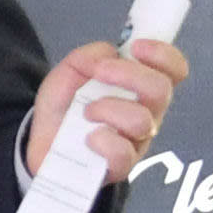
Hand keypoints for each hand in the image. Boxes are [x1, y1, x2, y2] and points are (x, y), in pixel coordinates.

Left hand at [24, 35, 187, 183]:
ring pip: (141, 121)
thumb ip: (87, 57)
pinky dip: (102, 141)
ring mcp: (136, 141)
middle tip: (100, 72)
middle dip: (129, 74)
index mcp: (141, 88)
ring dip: (107, 109)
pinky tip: (88, 138)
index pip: (173, 70)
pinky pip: (123, 153)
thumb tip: (108, 53)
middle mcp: (147, 113)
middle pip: (161, 90)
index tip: (137, 46)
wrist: (39, 144)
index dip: (163, 55)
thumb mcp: (69, 74)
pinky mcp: (120, 166)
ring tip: (85, 112)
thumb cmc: (65, 108)